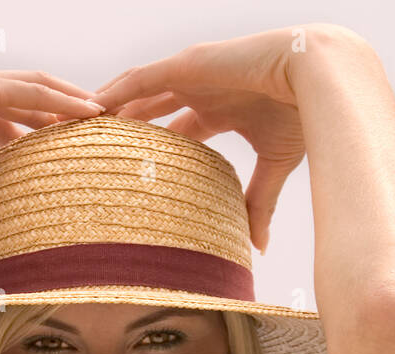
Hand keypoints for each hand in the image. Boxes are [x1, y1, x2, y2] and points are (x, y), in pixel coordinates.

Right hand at [0, 50, 105, 247]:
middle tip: (94, 131)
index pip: (7, 118)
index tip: (57, 147)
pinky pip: (35, 91)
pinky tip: (91, 106)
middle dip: (62, 116)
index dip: (33, 130)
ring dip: (74, 102)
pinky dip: (65, 99)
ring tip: (107, 114)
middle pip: (32, 102)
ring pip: (41, 91)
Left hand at [90, 27, 312, 253]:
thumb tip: (259, 247)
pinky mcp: (189, 65)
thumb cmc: (303, 113)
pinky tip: (91, 107)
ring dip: (108, 109)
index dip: (147, 146)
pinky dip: (115, 92)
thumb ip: (258, 203)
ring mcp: (192, 74)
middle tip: (86, 151)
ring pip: (136, 92)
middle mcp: (200, 89)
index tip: (122, 168)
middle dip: (118, 128)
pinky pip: (141, 80)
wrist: (318, 76)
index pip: (172, 128)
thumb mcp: (274, 164)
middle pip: (146, 109)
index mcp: (218, 109)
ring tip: (76, 128)